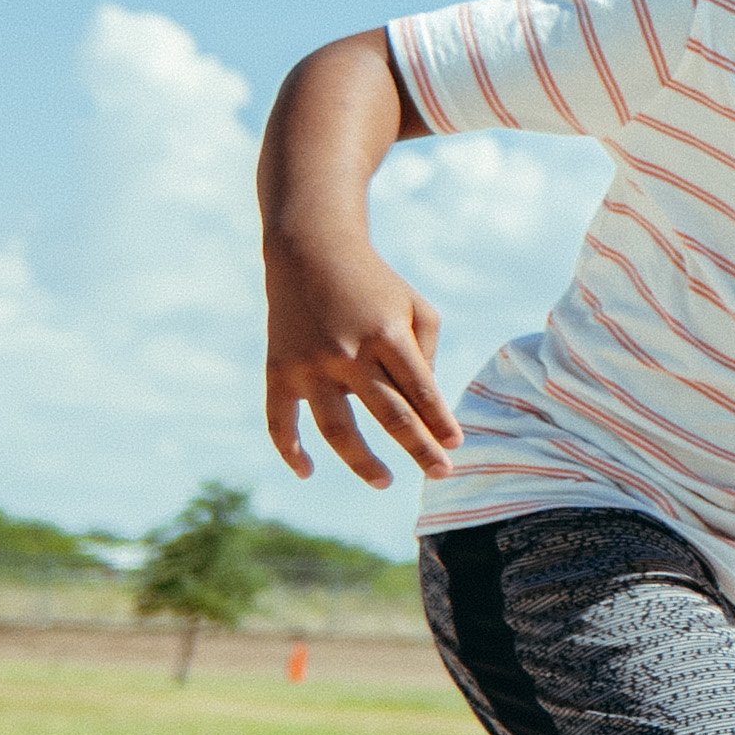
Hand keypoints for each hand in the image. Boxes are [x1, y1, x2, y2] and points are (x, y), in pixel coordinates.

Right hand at [266, 232, 457, 485]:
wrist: (311, 251)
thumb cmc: (374, 285)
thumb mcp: (415, 306)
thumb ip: (426, 356)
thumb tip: (425, 411)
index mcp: (386, 334)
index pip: (421, 390)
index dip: (439, 422)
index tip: (455, 445)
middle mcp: (348, 353)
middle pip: (389, 415)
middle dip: (419, 449)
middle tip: (442, 474)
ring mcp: (310, 365)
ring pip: (338, 429)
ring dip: (363, 463)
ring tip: (385, 482)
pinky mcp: (279, 369)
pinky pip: (280, 421)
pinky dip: (290, 450)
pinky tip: (306, 473)